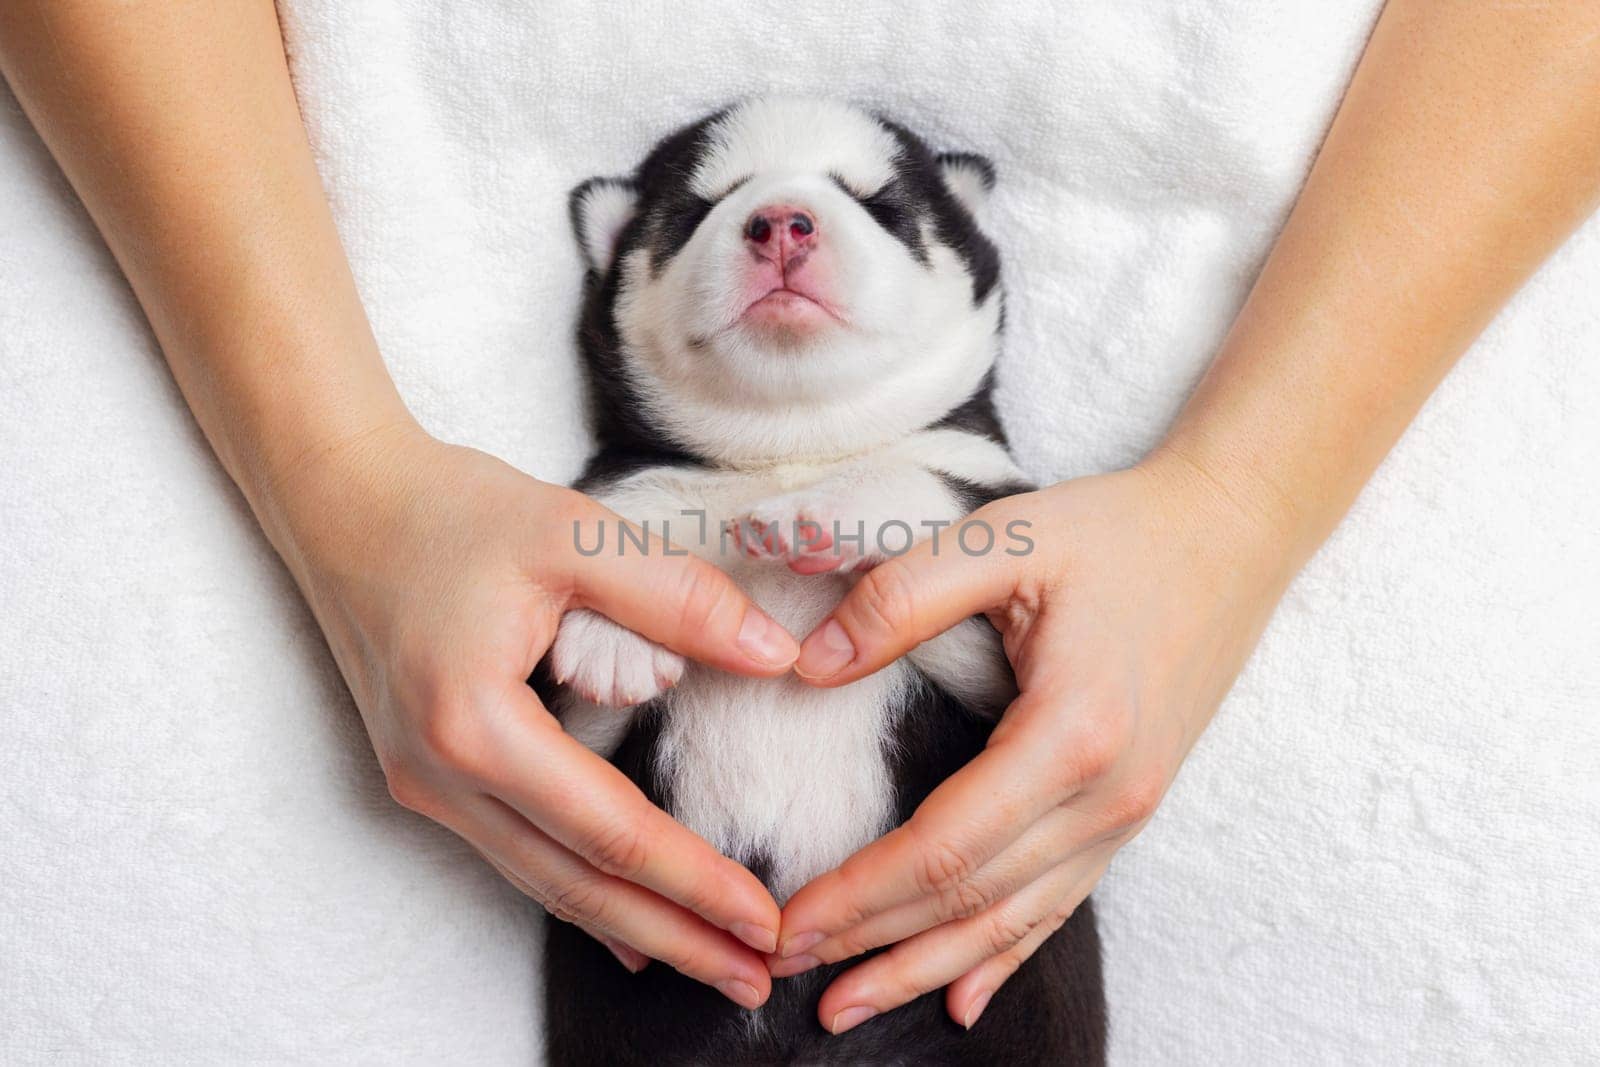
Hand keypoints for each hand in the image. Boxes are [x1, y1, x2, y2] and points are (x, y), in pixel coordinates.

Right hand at [267, 423, 798, 1009]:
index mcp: (475, 724)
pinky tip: (626, 930)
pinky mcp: (428, 773)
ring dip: (633, 928)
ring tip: (712, 965)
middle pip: (577, 885)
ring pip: (545, 882)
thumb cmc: (448, 509)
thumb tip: (775, 653)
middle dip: (675, 938)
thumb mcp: (572, 536)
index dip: (695, 882)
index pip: (610, 831)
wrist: (339, 498)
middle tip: (757, 979)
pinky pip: (515, 854)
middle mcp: (441, 775)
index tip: (767, 922)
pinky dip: (579, 894)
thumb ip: (677, 598)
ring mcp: (426, 783)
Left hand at [774, 455, 1293, 1031]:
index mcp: (1071, 733)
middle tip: (787, 973)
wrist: (1231, 533)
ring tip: (849, 1006)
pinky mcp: (1132, 810)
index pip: (942, 845)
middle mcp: (1107, 794)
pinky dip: (1004, 957)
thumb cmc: (1117, 532)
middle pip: (970, 899)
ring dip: (925, 968)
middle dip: (872, 944)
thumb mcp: (1004, 537)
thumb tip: (810, 665)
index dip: (858, 893)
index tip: (786, 922)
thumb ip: (902, 597)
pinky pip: (1060, 904)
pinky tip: (962, 1000)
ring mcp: (1127, 812)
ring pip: (1011, 919)